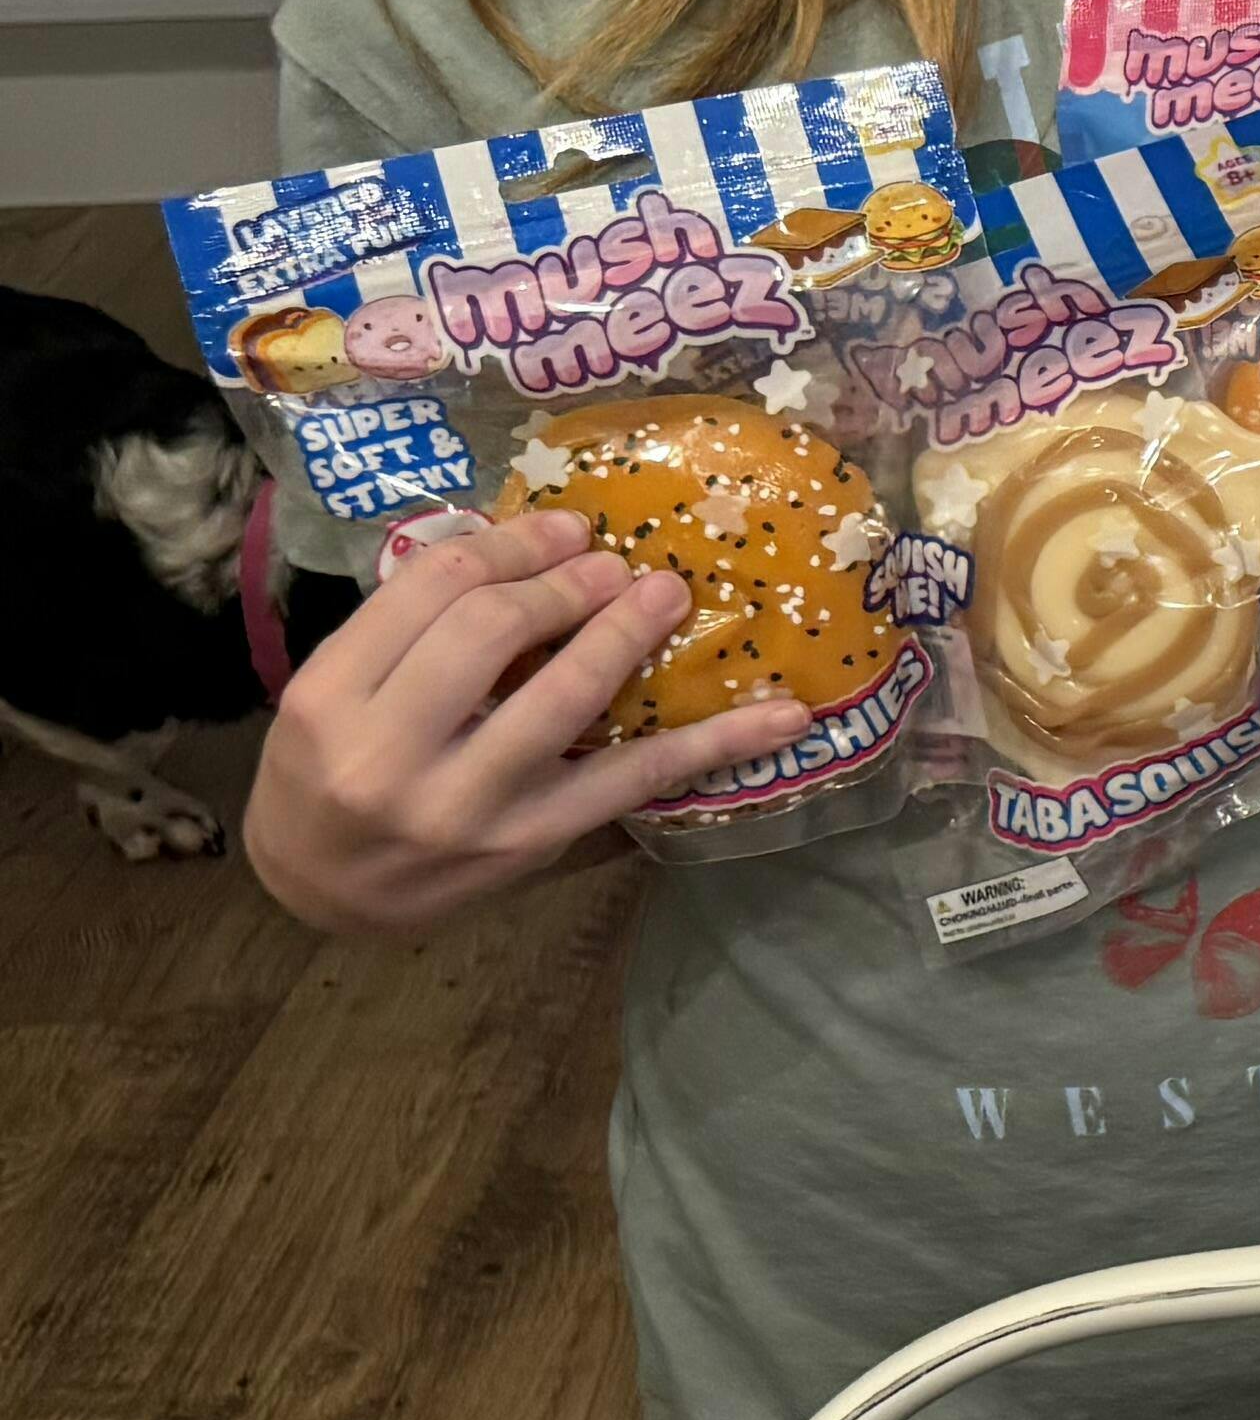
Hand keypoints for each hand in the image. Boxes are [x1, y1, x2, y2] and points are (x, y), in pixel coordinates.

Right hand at [240, 511, 809, 936]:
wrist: (317, 890)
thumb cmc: (325, 771)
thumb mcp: (335, 690)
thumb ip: (408, 625)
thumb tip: (529, 545)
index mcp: (330, 697)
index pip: (432, 588)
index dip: (510, 544)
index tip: (563, 528)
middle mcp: (389, 753)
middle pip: (494, 628)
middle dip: (567, 582)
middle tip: (613, 563)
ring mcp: (466, 804)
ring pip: (567, 696)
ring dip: (628, 633)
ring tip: (667, 595)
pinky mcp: (530, 841)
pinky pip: (634, 778)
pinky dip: (715, 744)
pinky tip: (781, 717)